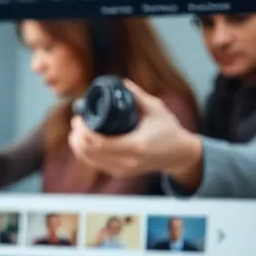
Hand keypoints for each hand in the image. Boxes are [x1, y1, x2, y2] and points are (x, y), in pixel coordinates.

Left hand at [68, 79, 202, 187]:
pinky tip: (82, 143)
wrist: (179, 154)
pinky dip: (86, 154)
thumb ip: (138, 95)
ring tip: (76, 131)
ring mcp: (123, 169)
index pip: (98, 142)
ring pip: (90, 160)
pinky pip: (96, 165)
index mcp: (135, 145)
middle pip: (89, 152)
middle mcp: (128, 161)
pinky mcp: (121, 172)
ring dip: (78, 146)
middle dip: (77, 137)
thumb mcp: (156, 109)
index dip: (83, 131)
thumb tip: (121, 82)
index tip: (79, 118)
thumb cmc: (169, 129)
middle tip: (76, 122)